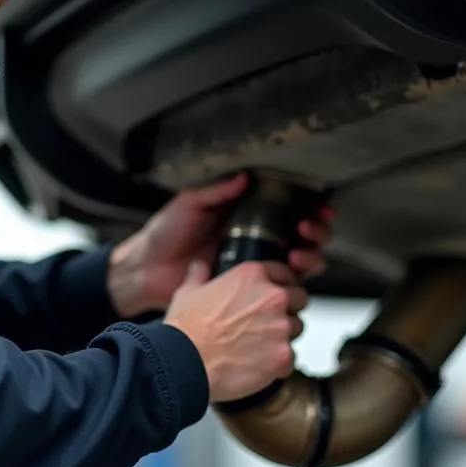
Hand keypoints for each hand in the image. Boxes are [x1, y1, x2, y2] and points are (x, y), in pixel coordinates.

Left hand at [107, 173, 333, 319]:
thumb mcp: (190, 203)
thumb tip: (245, 177)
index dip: (312, 208)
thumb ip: (216, 190)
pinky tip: (291, 277)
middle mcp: (256, 238)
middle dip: (317, 234)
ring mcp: (254, 264)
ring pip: (300, 263)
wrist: (147, 270)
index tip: (319, 208)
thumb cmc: (164, 233)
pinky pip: (279, 288)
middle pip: (305, 237)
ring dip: (311, 258)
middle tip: (307, 231)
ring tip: (299, 256)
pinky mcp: (247, 289)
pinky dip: (294, 284)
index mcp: (245, 213)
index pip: (290, 208)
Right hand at [164, 259, 307, 402]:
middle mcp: (272, 297)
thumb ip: (199, 275)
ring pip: (296, 329)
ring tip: (258, 346)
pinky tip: (258, 365)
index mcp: (252, 276)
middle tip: (266, 323)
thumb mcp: (188, 292)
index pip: (285, 272)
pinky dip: (278, 364)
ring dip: (282, 337)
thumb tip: (199, 267)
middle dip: (287, 310)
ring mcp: (281, 327)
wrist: (184, 364)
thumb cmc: (186, 330)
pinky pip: (291, 359)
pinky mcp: (283, 356)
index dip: (280, 284)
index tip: (274, 293)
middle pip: (299, 299)